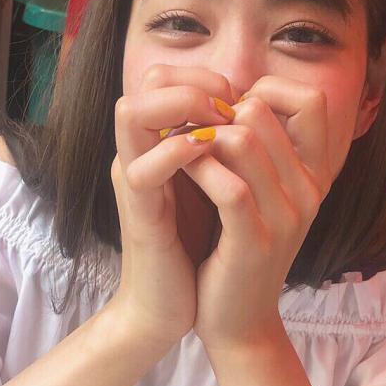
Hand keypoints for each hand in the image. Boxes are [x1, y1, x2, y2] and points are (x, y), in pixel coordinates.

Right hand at [109, 64, 236, 348]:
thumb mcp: (212, 191)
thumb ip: (221, 155)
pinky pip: (143, 170)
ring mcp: (132, 182)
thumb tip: (256, 119)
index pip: (164, 77)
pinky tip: (209, 155)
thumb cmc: (194, 251)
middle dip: (195, 82)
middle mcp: (136, 156)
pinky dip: (177, 154)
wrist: (166, 309)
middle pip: (145, 82)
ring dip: (182, 106)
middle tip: (232, 107)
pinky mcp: (137, 214)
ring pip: (130, 113)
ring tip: (222, 123)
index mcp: (154, 148)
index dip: (206, 76)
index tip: (242, 100)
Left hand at [181, 76, 333, 352]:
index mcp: (315, 175)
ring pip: (245, 139)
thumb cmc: (238, 253)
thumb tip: (234, 100)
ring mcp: (286, 216)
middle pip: (265, 110)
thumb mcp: (261, 198)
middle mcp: (309, 190)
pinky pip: (228, 185)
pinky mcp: (256, 241)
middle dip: (215, 113)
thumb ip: (260, 153)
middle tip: (187, 133)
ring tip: (178, 151)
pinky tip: (178, 174)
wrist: (238, 323)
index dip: (264, 91)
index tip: (227, 115)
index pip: (311, 100)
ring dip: (199, 138)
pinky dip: (196, 170)